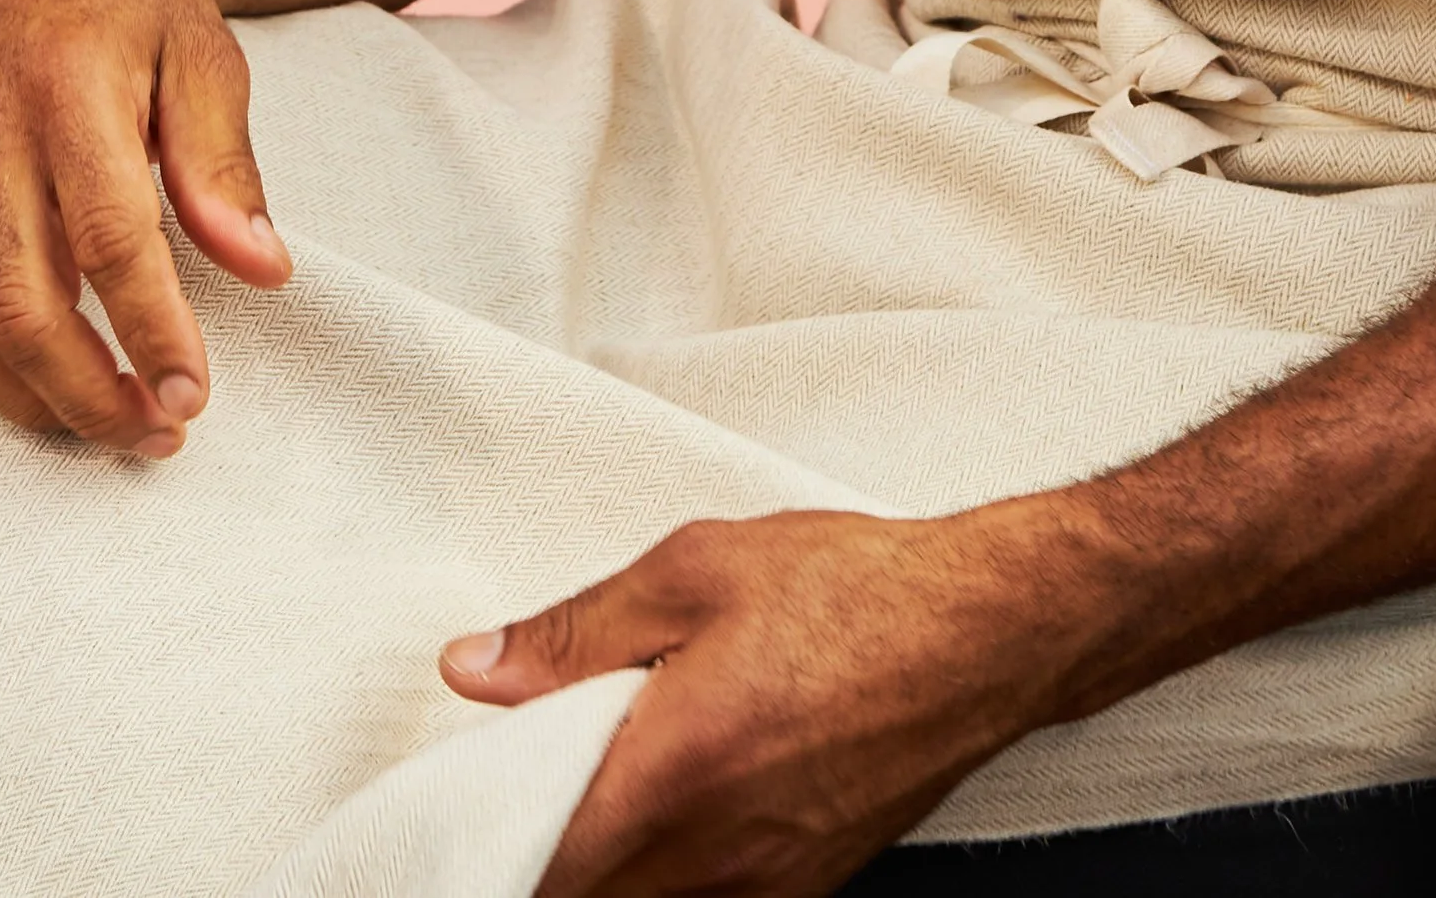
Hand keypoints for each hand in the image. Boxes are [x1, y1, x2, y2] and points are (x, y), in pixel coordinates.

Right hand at [0, 0, 290, 453]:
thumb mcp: (204, 50)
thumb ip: (223, 163)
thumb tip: (263, 270)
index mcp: (69, 89)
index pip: (109, 239)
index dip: (152, 329)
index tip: (195, 394)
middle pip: (23, 303)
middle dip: (93, 393)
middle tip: (162, 430)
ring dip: (27, 399)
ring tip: (105, 421)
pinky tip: (30, 382)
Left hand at [440, 506, 1103, 897]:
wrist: (984, 634)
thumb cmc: (855, 591)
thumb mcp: (697, 571)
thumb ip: (575, 632)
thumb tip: (475, 668)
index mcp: (672, 772)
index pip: (533, 861)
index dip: (478, 844)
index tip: (452, 812)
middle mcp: (713, 856)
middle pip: (578, 897)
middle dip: (536, 853)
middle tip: (528, 784)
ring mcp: (761, 888)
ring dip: (601, 864)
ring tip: (605, 783)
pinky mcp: (798, 891)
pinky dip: (662, 872)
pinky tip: (674, 803)